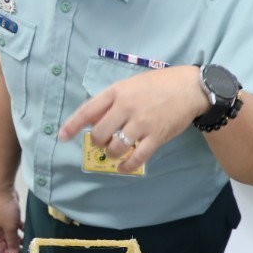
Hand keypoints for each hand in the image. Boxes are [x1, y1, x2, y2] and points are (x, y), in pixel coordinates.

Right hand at [0, 189, 23, 252]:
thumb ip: (12, 242)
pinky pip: (14, 227)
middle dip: (15, 249)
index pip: (0, 250)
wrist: (4, 190)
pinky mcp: (7, 217)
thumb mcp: (10, 228)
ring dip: (19, 240)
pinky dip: (20, 230)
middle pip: (6, 243)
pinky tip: (27, 231)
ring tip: (28, 244)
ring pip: (11, 236)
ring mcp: (1, 223)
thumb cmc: (5, 210)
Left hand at [59, 65, 208, 172]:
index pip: (88, 110)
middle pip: (99, 134)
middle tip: (102, 142)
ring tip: (115, 151)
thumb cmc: (158, 85)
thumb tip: (92, 120)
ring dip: (111, 154)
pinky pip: (137, 158)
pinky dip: (126, 166)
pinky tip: (123, 167)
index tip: (63, 136)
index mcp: (117, 92)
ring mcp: (142, 123)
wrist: (190, 88)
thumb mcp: (130, 85)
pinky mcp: (156, 137)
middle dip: (97, 142)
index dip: (72, 125)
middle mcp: (127, 107)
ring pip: (116, 148)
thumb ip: (111, 101)